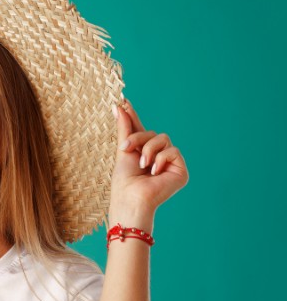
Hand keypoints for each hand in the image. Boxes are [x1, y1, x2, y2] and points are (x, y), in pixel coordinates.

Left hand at [111, 98, 188, 213]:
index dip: (133, 117)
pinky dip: (161, 158)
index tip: (124, 102)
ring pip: (163, 138)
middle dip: (138, 138)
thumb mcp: (123, 150)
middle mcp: (157, 157)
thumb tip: (120, 106)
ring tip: (143, 165)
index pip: (141, 130)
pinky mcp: (180, 170)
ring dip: (149, 149)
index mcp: (142, 153)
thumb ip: (125, 128)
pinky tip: (154, 172)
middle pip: (153, 133)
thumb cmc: (124, 180)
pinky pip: (173, 150)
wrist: (131, 198)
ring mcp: (169, 163)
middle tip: (126, 148)